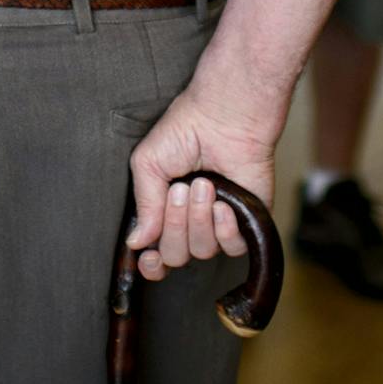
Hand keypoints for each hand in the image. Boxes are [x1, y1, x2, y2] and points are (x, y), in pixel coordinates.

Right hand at [124, 90, 277, 281]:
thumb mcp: (148, 163)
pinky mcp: (245, 223)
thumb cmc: (185, 131)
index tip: (149, 258)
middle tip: (181, 188)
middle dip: (175, 224)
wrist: (224, 118)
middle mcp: (189, 222)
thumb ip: (144, 205)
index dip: (152, 265)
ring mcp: (217, 225)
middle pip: (176, 256)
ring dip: (199, 219)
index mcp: (164, 210)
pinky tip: (223, 202)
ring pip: (202, 252)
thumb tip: (136, 242)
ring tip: (204, 185)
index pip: (155, 255)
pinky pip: (232, 247)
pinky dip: (224, 227)